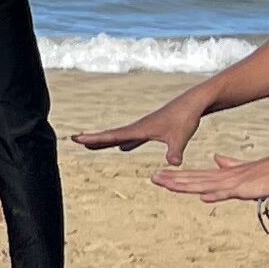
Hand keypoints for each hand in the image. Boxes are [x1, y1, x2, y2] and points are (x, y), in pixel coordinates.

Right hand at [76, 93, 205, 165]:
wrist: (193, 103)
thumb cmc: (186, 118)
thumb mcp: (180, 137)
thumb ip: (175, 151)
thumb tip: (173, 163)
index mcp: (139, 129)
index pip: (112, 136)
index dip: (94, 139)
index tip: (77, 138)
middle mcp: (138, 128)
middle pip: (111, 135)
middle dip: (93, 139)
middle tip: (75, 140)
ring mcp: (144, 128)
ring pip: (120, 136)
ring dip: (105, 141)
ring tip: (91, 146)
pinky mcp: (152, 129)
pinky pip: (132, 138)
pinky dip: (124, 142)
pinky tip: (123, 147)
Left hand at [154, 148, 268, 204]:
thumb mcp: (245, 169)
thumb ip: (230, 164)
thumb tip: (216, 159)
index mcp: (223, 174)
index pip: (196, 176)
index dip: (177, 176)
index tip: (159, 176)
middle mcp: (225, 177)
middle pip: (195, 179)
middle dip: (174, 179)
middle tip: (153, 178)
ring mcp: (235, 182)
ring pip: (206, 184)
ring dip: (188, 185)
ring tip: (169, 184)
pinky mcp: (247, 188)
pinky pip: (230, 192)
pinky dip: (217, 194)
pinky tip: (204, 196)